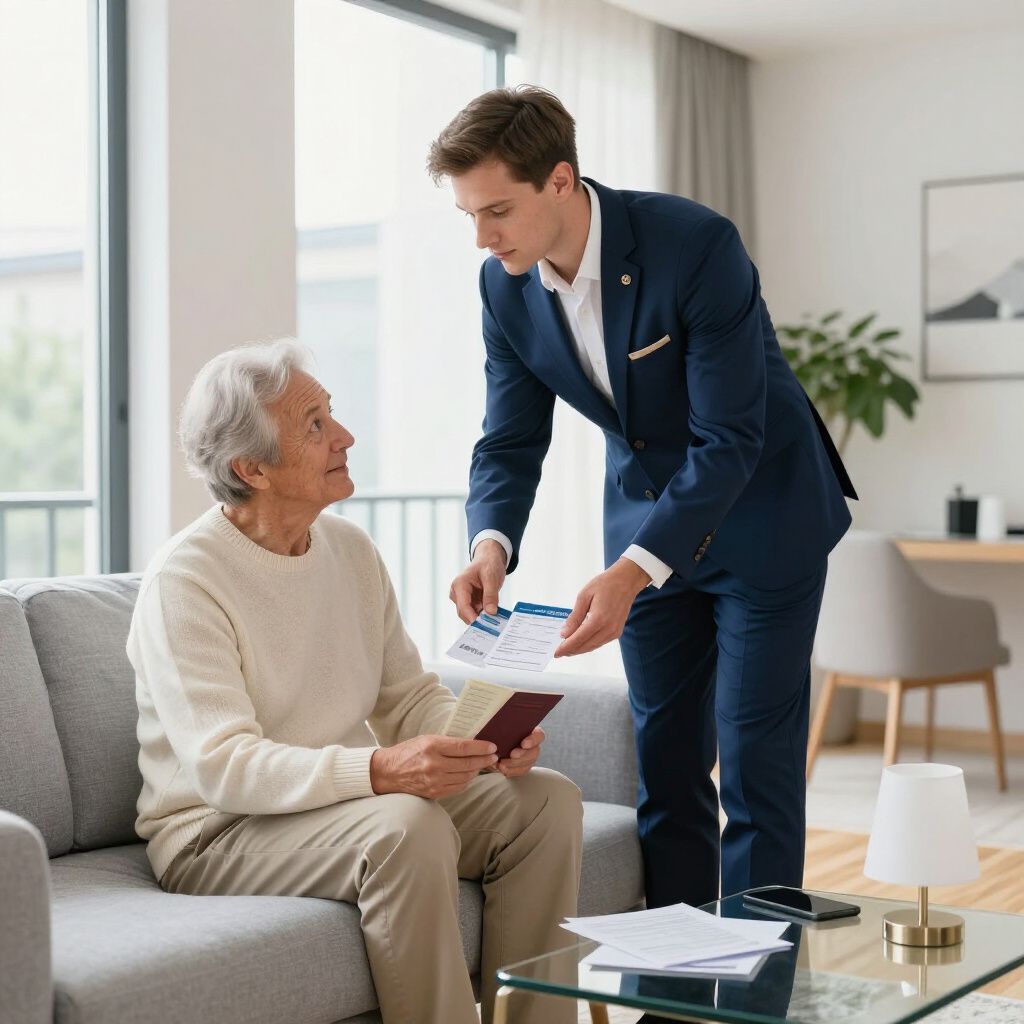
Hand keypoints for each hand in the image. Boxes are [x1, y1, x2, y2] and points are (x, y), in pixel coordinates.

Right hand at [370, 736, 497, 798]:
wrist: (388, 772)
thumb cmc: (409, 751)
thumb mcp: (427, 739)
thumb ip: (447, 742)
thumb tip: (472, 744)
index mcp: (432, 747)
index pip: (463, 747)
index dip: (481, 747)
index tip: (492, 746)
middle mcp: (434, 765)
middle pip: (468, 764)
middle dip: (484, 759)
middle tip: (493, 755)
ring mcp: (435, 781)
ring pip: (466, 777)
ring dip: (477, 770)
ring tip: (482, 764)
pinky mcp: (435, 793)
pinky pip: (458, 788)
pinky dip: (467, 781)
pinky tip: (469, 774)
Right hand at [450, 540, 506, 623]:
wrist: (489, 559)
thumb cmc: (488, 564)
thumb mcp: (491, 577)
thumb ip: (491, 595)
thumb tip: (491, 612)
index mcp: (459, 585)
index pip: (463, 606)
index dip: (472, 617)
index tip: (483, 626)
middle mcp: (457, 593)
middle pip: (464, 613)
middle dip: (477, 620)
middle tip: (492, 626)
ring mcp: (462, 598)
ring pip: (470, 614)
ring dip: (481, 618)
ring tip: (494, 621)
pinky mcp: (469, 602)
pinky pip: (475, 612)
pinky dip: (483, 615)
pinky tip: (493, 617)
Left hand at [496, 727, 544, 777]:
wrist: (494, 747)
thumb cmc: (499, 734)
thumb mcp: (502, 728)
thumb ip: (504, 727)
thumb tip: (502, 728)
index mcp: (531, 732)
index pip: (539, 735)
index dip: (533, 740)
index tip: (524, 744)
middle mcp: (532, 745)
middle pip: (534, 752)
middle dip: (522, 755)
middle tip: (512, 755)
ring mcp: (529, 757)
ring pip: (528, 763)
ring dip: (515, 764)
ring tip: (502, 763)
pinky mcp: (524, 767)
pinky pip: (521, 771)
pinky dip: (512, 771)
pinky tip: (503, 768)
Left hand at [554, 558, 650, 657]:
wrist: (626, 581)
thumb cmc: (605, 584)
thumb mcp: (584, 596)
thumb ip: (574, 617)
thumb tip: (565, 633)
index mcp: (599, 619)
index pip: (578, 639)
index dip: (566, 647)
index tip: (556, 653)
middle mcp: (608, 628)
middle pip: (586, 646)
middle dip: (571, 650)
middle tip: (558, 652)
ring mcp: (614, 632)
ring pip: (593, 646)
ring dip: (579, 649)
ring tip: (566, 648)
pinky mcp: (617, 632)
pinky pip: (600, 642)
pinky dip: (588, 644)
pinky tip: (580, 642)